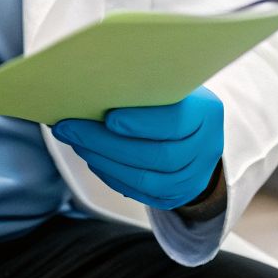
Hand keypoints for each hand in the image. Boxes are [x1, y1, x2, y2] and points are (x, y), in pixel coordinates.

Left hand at [51, 88, 223, 210]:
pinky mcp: (176, 195)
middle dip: (107, 143)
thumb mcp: (169, 84)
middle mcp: (206, 149)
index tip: (109, 117)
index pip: (176, 122)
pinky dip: (112, 176)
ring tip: (76, 143)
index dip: (142, 122)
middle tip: (71, 128)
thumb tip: (99, 82)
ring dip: (104, 161)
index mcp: (207, 113)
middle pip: (158, 155)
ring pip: (147, 180)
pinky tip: (92, 159)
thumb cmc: (173, 97)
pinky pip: (141, 193)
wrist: (196, 131)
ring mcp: (193, 177)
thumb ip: (144, 85)